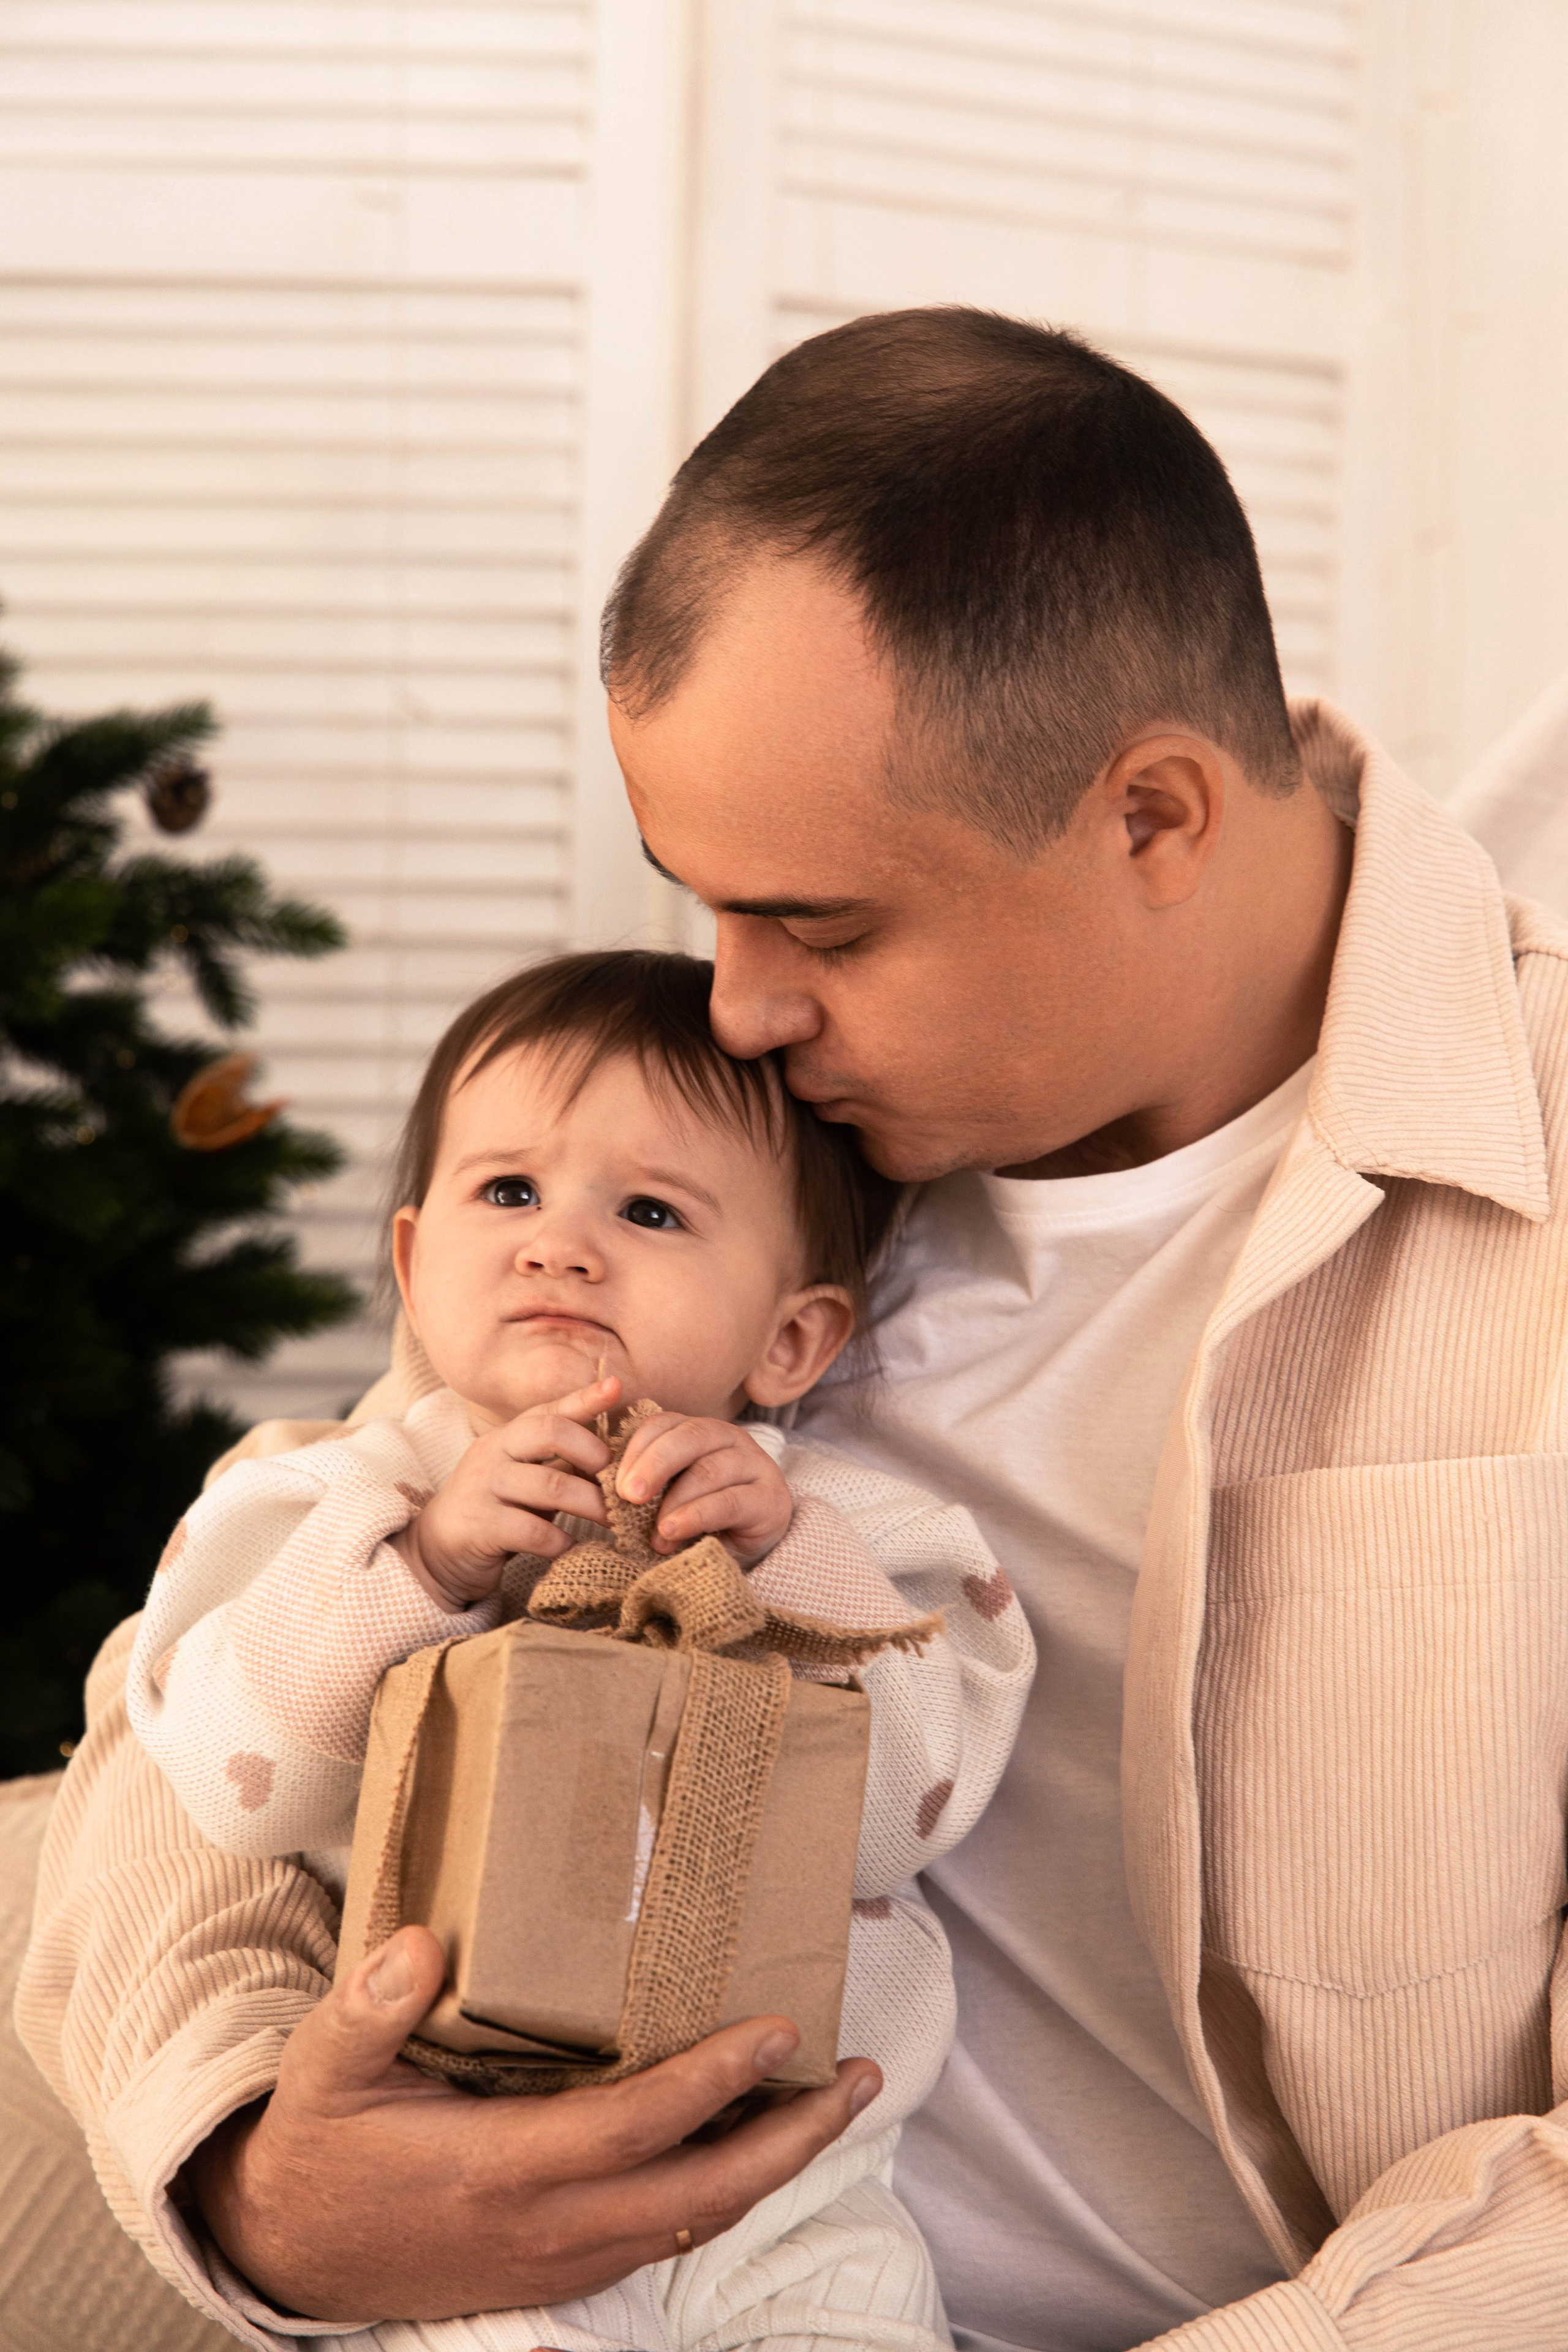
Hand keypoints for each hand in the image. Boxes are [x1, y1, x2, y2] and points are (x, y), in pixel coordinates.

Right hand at [186, 1926, 881, 2323]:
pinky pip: (663, 2236)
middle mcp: (546, 2225)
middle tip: (859, 2075)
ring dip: (774, 2165)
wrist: (290, 2254)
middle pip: (702, 2190)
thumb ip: (367, 2009)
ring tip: (834, 2102)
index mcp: (500, 2168)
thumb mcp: (322, 2070)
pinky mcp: (559, 2273)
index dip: (715, 2077)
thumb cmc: (320, 2147)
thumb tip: (419, 1942)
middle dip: (792, 2137)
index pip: (638, 2124)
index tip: (779, 2025)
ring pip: (695, 2218)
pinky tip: (751, 2146)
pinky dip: (723, 2192)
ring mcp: (559, 2259)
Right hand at [394, 1377, 617, 1609]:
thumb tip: (616, 1459)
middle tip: (619, 1481)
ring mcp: (482, 1487)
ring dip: (592, 1505)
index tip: (616, 1386)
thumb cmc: (496, 1511)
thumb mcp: (525, 1479)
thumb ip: (559, 1463)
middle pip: (552, 1433)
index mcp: (507, 1436)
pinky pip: (535, 1531)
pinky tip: (570, 1547)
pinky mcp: (480, 1526)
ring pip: (552, 1486)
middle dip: (594, 1454)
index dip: (584, 1398)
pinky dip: (561, 1541)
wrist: (438, 1554)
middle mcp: (492, 1452)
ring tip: (613, 1521)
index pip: (549, 1409)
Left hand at [617, 1414, 792, 1564]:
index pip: (662, 1424)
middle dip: (653, 1465)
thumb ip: (641, 1487)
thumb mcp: (665, 1498)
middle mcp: (729, 1438)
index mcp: (697, 1431)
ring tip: (655, 1533)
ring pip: (709, 1469)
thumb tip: (602, 1488)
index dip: (636, 1450)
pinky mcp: (770, 1499)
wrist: (745, 1550)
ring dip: (675, 1501)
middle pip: (689, 1436)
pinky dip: (696, 1516)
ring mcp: (754, 1465)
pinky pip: (730, 1501)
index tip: (615, 1485)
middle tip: (627, 1497)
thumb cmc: (696, 1521)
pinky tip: (673, 1532)